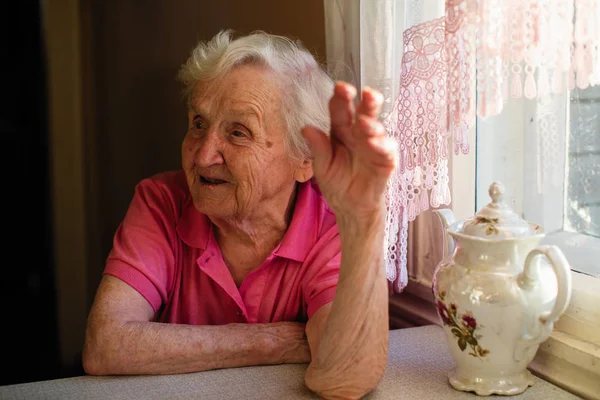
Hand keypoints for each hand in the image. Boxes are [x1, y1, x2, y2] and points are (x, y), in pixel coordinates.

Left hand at [302, 82, 396, 217]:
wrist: (351, 207)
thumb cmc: (337, 183)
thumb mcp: (322, 168)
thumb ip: (318, 148)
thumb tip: (305, 128)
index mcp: (341, 131)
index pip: (341, 110)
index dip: (341, 97)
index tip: (340, 87)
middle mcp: (359, 134)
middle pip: (364, 113)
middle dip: (367, 102)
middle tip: (366, 93)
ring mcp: (375, 145)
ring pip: (377, 129)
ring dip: (372, 125)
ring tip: (365, 123)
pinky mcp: (386, 160)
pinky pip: (386, 151)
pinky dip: (382, 146)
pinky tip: (375, 143)